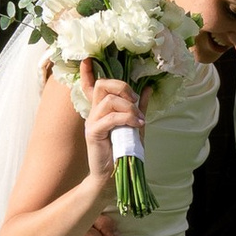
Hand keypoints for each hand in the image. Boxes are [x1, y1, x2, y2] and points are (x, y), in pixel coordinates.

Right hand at [78, 64, 141, 185]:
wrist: (115, 176)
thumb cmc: (125, 151)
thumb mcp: (135, 126)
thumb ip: (139, 107)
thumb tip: (147, 87)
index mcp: (102, 109)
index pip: (91, 86)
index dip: (88, 72)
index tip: (88, 59)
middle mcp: (94, 113)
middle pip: (102, 85)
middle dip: (122, 88)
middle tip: (135, 102)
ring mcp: (92, 122)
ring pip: (108, 101)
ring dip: (128, 107)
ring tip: (138, 119)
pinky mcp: (93, 133)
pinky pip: (110, 118)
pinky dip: (127, 119)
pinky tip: (137, 125)